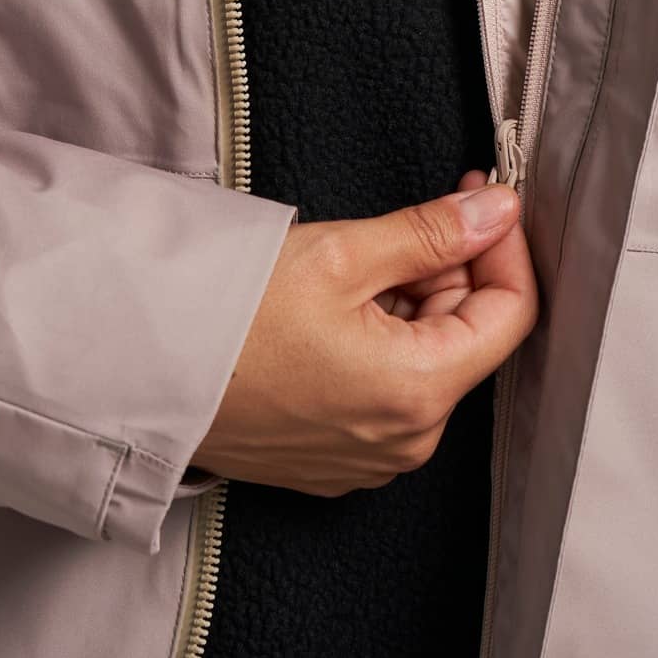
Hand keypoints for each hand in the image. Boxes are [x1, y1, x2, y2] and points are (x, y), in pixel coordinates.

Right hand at [189, 168, 538, 495]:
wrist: (146, 376)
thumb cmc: (233, 319)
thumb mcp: (342, 254)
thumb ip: (432, 231)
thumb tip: (497, 211)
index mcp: (419, 392)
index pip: (511, 314)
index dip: (504, 247)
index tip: (485, 200)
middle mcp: (406, 441)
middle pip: (468, 336)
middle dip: (453, 268)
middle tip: (415, 216)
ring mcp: (370, 457)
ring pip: (428, 359)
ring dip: (415, 301)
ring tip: (358, 263)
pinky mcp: (337, 457)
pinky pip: (389, 390)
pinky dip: (384, 339)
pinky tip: (341, 305)